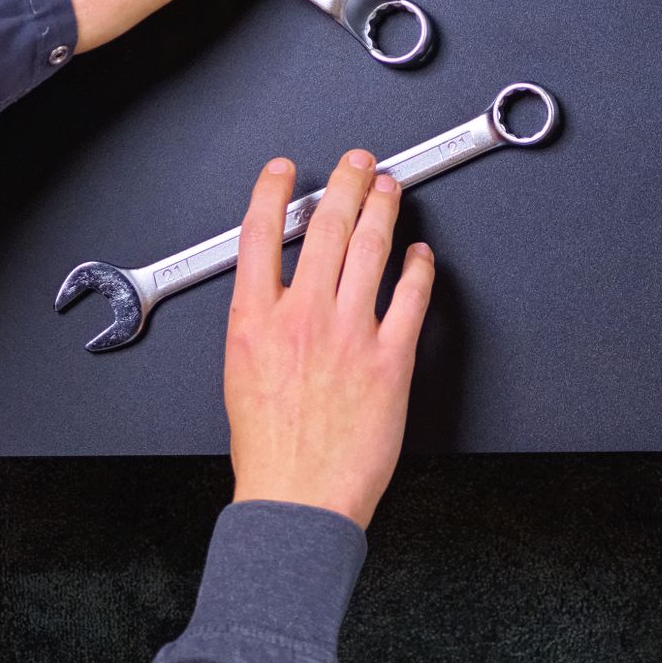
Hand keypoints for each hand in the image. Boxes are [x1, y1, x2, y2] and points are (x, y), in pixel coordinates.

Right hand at [225, 152, 434, 527]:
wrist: (298, 498)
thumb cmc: (271, 452)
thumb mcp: (240, 374)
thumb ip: (260, 327)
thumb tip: (278, 297)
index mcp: (255, 321)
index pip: (259, 234)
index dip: (272, 191)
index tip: (284, 171)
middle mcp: (303, 317)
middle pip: (326, 227)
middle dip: (346, 182)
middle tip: (358, 164)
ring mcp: (349, 334)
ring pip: (370, 249)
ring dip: (383, 209)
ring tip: (389, 189)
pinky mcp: (390, 358)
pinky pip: (411, 297)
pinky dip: (419, 268)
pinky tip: (421, 256)